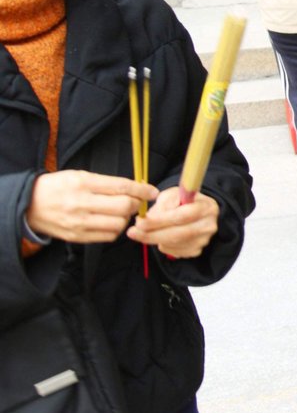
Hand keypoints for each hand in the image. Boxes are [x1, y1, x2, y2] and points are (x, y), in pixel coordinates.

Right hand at [25, 171, 156, 243]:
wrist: (29, 205)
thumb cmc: (58, 187)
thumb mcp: (79, 175)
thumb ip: (106, 183)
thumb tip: (134, 189)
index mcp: (83, 183)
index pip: (121, 187)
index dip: (141, 190)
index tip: (152, 191)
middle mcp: (81, 203)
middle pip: (123, 207)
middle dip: (136, 205)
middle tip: (135, 202)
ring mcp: (79, 222)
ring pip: (118, 224)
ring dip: (125, 219)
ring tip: (120, 213)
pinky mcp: (77, 237)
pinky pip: (108, 237)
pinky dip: (115, 230)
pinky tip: (110, 222)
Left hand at [128, 187, 220, 260]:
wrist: (199, 212)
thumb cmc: (183, 201)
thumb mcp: (173, 195)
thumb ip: (162, 205)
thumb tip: (147, 219)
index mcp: (205, 207)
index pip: (181, 216)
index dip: (159, 221)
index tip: (139, 222)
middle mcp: (208, 225)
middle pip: (178, 234)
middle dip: (151, 234)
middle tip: (132, 233)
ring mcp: (204, 240)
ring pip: (174, 244)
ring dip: (155, 240)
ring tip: (143, 233)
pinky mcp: (197, 250)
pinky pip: (175, 252)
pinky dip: (163, 246)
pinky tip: (159, 237)